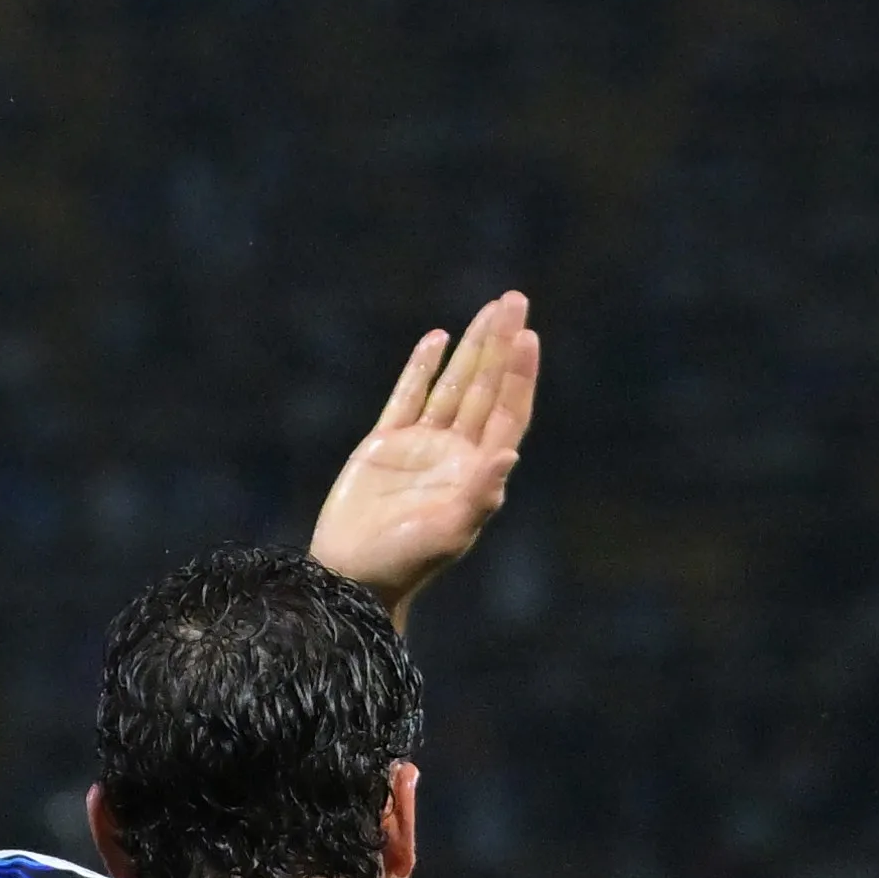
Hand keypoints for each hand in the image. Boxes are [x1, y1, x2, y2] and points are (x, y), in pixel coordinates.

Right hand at [304, 294, 542, 609]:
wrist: (351, 578)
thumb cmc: (405, 564)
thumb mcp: (448, 534)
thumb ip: (480, 495)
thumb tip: (508, 454)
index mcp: (477, 472)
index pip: (507, 413)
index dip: (519, 374)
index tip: (527, 335)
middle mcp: (455, 453)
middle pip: (485, 388)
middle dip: (499, 344)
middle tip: (514, 299)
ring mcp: (421, 446)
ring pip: (453, 385)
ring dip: (471, 347)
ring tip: (489, 309)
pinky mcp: (385, 444)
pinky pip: (408, 395)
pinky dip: (421, 367)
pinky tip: (437, 338)